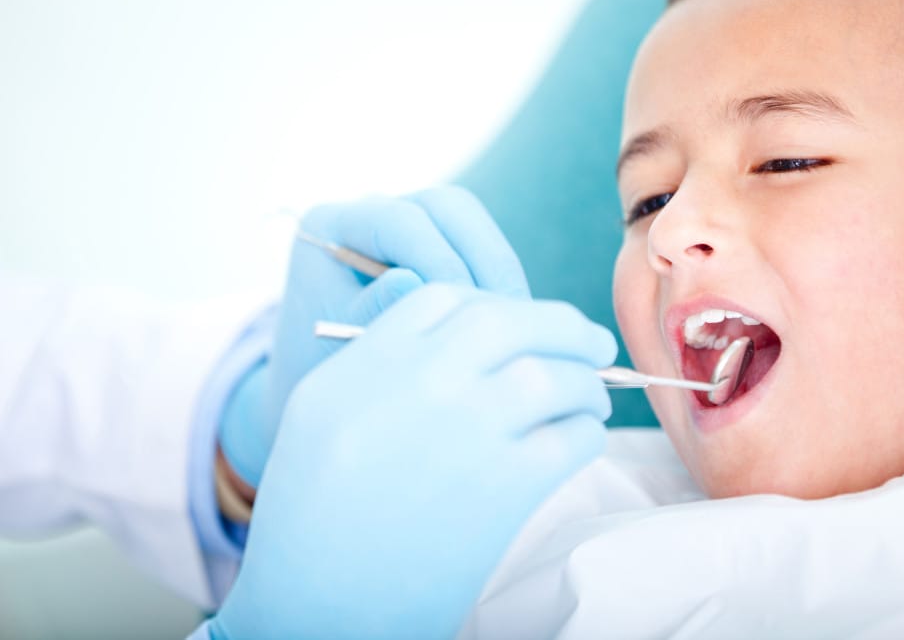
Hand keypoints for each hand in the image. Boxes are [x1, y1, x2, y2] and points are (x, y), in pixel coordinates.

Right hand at [207, 283, 616, 638]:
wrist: (315, 605)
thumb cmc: (312, 515)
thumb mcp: (320, 411)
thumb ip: (379, 359)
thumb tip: (460, 334)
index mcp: (367, 361)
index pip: (447, 298)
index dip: (495, 305)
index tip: (520, 325)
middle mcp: (418, 382)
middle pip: (509, 321)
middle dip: (563, 326)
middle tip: (591, 343)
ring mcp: (464, 430)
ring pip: (552, 374)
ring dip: (584, 382)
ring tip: (591, 398)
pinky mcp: (503, 487)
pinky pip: (570, 437)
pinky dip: (587, 432)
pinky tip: (579, 439)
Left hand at [219, 186, 529, 487]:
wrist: (319, 381)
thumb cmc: (319, 366)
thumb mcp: (335, 346)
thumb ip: (370, 313)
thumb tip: (412, 283)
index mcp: (334, 225)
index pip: (399, 221)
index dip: (440, 261)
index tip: (466, 316)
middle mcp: (376, 212)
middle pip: (449, 207)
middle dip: (486, 258)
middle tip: (510, 315)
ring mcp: (412, 227)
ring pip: (475, 227)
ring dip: (501, 271)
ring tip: (518, 325)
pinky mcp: (441, 247)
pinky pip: (483, 253)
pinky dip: (499, 284)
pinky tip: (512, 329)